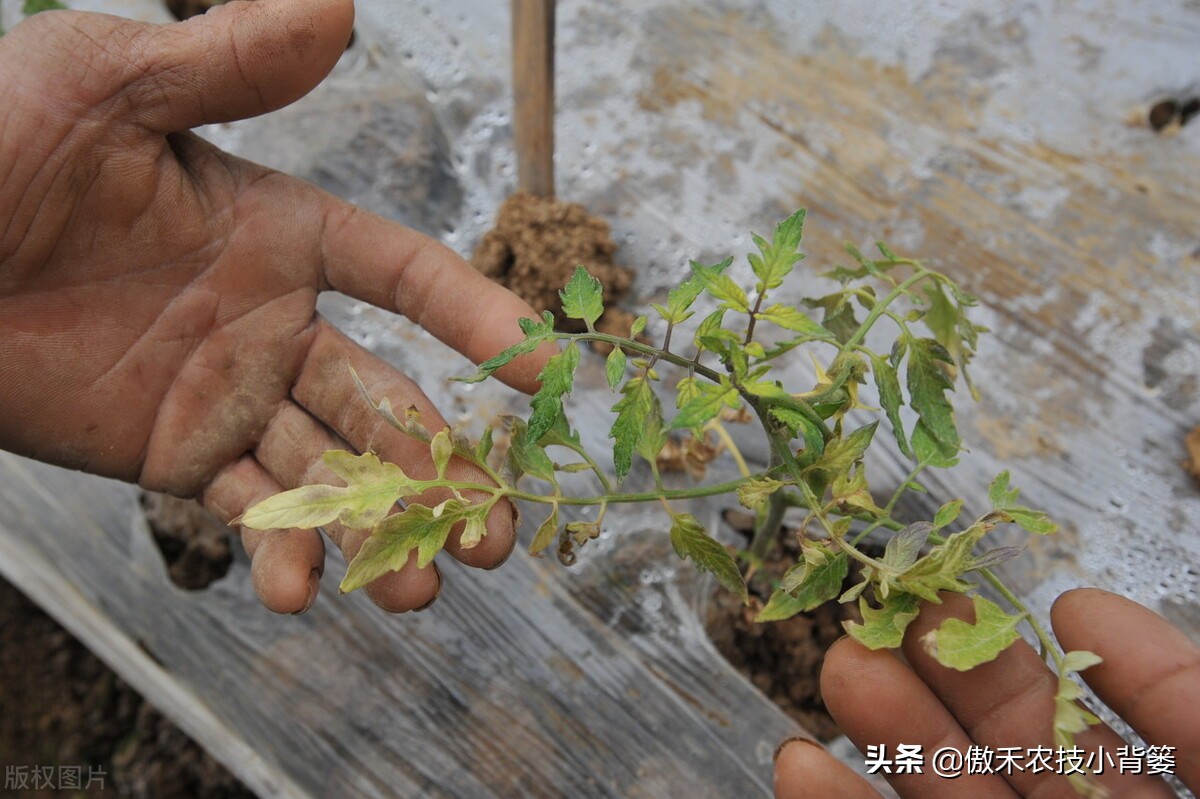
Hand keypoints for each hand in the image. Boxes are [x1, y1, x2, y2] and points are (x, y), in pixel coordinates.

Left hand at [0, 1, 549, 613]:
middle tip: (495, 529)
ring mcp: (228, 394)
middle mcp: (272, 320)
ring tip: (423, 583)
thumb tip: (336, 3)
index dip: (474, 316)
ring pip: (330, 469)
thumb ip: (229, 63)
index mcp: (279, 231)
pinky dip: (276, 549)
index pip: (402, 275)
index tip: (539, 367)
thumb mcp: (109, 85)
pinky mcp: (173, 455)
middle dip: (448, 468)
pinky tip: (295, 591)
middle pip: (387, 402)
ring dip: (381, 528)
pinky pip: (242, 508)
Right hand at [774, 588, 1198, 797]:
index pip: (1136, 731)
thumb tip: (1083, 607)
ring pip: (946, 795)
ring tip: (841, 667)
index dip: (1084, 661)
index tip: (1054, 597)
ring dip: (888, 732)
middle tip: (893, 608)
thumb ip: (1187, 701)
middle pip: (1021, 750)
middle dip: (954, 672)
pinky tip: (798, 768)